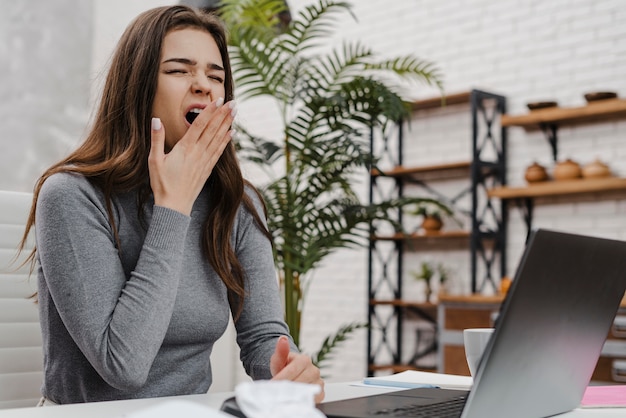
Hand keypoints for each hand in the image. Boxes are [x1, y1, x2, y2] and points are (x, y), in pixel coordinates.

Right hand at [148, 98, 235, 214]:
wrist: (174, 206)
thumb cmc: (162, 184)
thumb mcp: (154, 160)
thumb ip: (156, 139)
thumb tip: (156, 120)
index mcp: (185, 149)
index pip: (200, 125)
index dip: (210, 111)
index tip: (219, 100)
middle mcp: (198, 153)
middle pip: (213, 130)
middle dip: (223, 114)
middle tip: (233, 102)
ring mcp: (204, 161)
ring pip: (218, 139)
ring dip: (227, 124)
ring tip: (235, 113)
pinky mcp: (207, 169)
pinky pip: (219, 152)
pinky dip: (226, 141)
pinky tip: (231, 133)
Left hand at [270, 336, 324, 402]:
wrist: (291, 375)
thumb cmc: (285, 367)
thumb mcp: (279, 359)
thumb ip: (280, 351)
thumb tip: (282, 339)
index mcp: (305, 360)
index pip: (291, 372)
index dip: (279, 380)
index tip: (271, 385)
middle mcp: (314, 370)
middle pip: (298, 383)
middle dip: (285, 389)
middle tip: (275, 393)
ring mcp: (319, 382)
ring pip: (304, 393)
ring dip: (293, 396)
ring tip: (283, 397)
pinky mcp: (320, 394)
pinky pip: (310, 400)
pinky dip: (301, 401)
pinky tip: (293, 400)